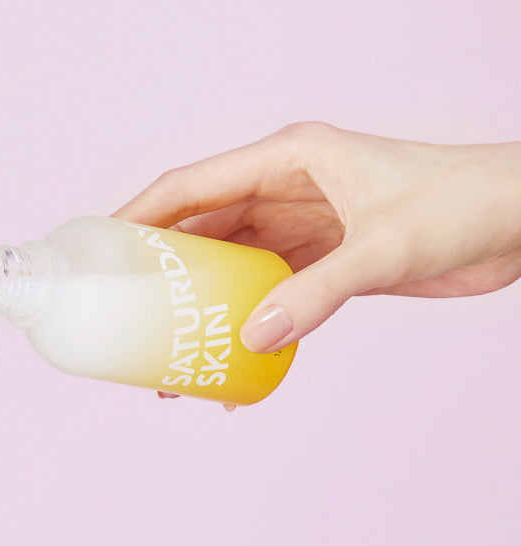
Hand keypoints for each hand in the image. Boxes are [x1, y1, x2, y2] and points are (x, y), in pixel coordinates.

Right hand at [114, 122, 520, 351]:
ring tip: (169, 355)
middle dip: (162, 277)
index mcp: (289, 160)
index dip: (140, 217)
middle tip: (128, 320)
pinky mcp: (321, 264)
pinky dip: (244, 327)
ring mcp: (301, 230)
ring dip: (199, 310)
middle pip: (201, 232)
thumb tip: (253, 340)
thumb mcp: (385, 247)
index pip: (192, 186)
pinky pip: (265, 296)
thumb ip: (318, 293)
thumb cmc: (465, 203)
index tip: (101, 253)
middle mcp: (286, 191)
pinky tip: (233, 364)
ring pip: (228, 269)